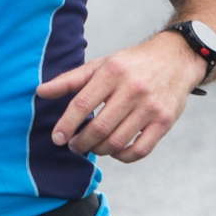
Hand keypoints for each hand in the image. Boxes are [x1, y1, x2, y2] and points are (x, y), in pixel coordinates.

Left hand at [36, 30, 204, 160]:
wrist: (175, 59)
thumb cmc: (131, 64)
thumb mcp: (101, 65)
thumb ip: (70, 80)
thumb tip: (40, 92)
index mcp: (112, 72)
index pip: (82, 103)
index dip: (66, 124)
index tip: (57, 138)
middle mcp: (132, 89)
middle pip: (99, 127)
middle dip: (81, 142)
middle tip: (74, 146)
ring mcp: (150, 107)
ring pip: (117, 141)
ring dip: (99, 150)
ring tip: (92, 147)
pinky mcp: (165, 122)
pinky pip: (140, 150)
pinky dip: (123, 156)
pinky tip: (114, 151)